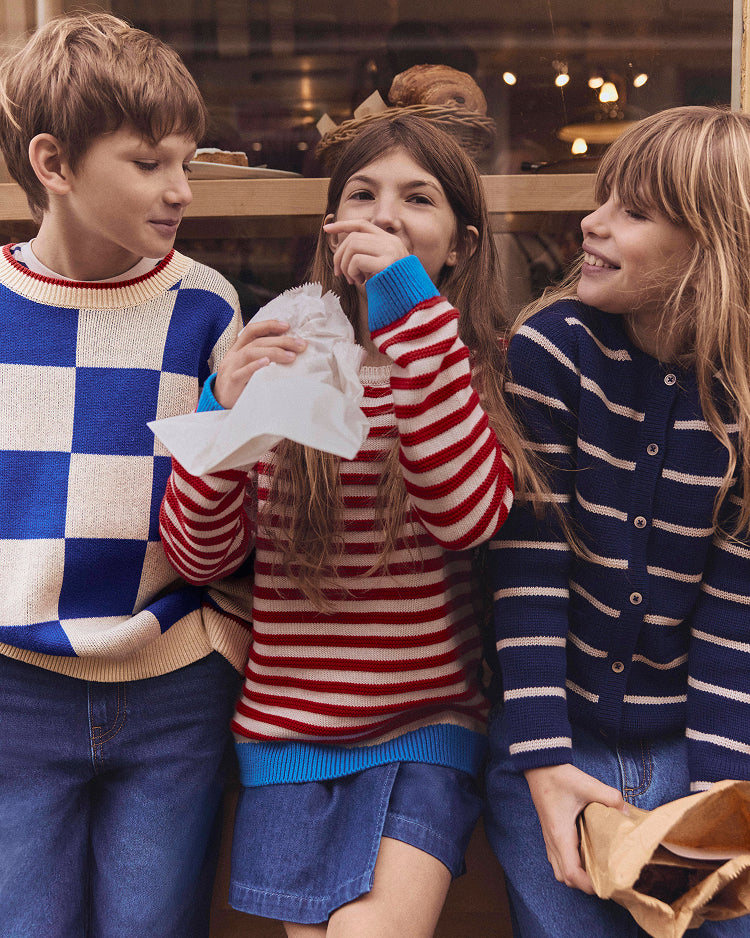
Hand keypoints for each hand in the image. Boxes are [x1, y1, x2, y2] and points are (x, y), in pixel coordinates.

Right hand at [214, 319, 305, 407]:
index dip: (269, 325)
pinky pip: (242, 372)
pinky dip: (255, 366)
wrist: (218, 404)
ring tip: (291, 356)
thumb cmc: (238, 385)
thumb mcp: (247, 368)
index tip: (287, 326)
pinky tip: (268, 363)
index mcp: (237, 350)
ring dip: (273, 352)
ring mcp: (231, 368)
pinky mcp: (232, 382)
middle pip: (257, 342)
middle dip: (281, 340)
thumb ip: (260, 358)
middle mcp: (233, 356)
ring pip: (250, 353)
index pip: (252, 330)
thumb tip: (287, 350)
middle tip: (300, 345)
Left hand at [324, 219, 407, 285]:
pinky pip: (356, 260)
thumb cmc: (391, 287)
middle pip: (353, 237)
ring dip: (345, 265)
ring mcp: (390, 251)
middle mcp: (390, 242)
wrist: (410, 301)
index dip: (343, 225)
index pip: (362, 225)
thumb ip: (365, 255)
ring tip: (352, 279)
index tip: (326, 229)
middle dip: (339, 255)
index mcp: (389, 240)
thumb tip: (341, 252)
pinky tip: (360, 282)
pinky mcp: (386, 263)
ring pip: (352, 246)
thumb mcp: (377, 267)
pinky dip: (352, 272)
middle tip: (338, 273)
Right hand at [524, 763, 625, 893]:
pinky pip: (558, 858)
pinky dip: (571, 864)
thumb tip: (628, 813)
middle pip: (564, 878)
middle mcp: (552, 841)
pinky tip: (586, 853)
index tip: (606, 886)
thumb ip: (611, 798)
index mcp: (561, 835)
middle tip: (605, 879)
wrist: (539, 766)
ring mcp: (549, 838)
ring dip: (576, 875)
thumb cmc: (559, 777)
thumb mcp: (587, 785)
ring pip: (559, 870)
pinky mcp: (550, 832)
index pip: (571, 874)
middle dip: (584, 885)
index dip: (588, 886)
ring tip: (596, 869)